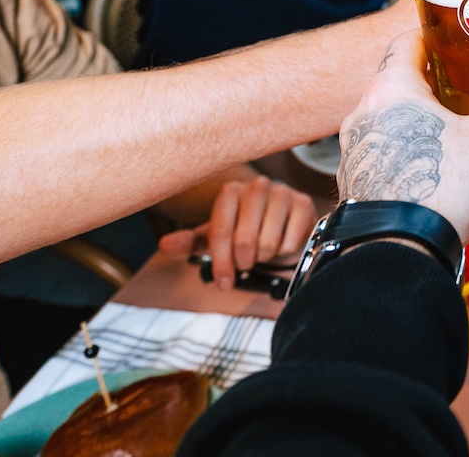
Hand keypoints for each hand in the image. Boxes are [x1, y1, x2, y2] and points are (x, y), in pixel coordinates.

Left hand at [159, 175, 317, 289]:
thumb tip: (164, 245)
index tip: (223, 282)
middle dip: (243, 261)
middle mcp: (256, 186)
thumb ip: (188, 242)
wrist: (281, 225)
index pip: (220, 232)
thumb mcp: (214, 238)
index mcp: (230, 192)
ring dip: (264, 257)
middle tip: (246, 262)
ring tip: (263, 251)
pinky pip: (291, 241)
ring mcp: (282, 193)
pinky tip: (282, 244)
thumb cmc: (244, 231)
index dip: (221, 262)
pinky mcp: (304, 203)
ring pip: (268, 242)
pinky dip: (284, 252)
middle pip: (244, 240)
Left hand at [335, 31, 468, 241]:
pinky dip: (409, 150)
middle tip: (466, 84)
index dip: (432, 36)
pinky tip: (438, 164)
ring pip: (390, 119)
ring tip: (456, 127)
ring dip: (419, 119)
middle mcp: (365, 115)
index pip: (406, 42)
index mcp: (391, 90)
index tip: (454, 38)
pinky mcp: (359, 183)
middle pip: (398, 82)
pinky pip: (384, 152)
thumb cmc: (437, 191)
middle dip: (433, 82)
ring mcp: (358, 151)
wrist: (402, 253)